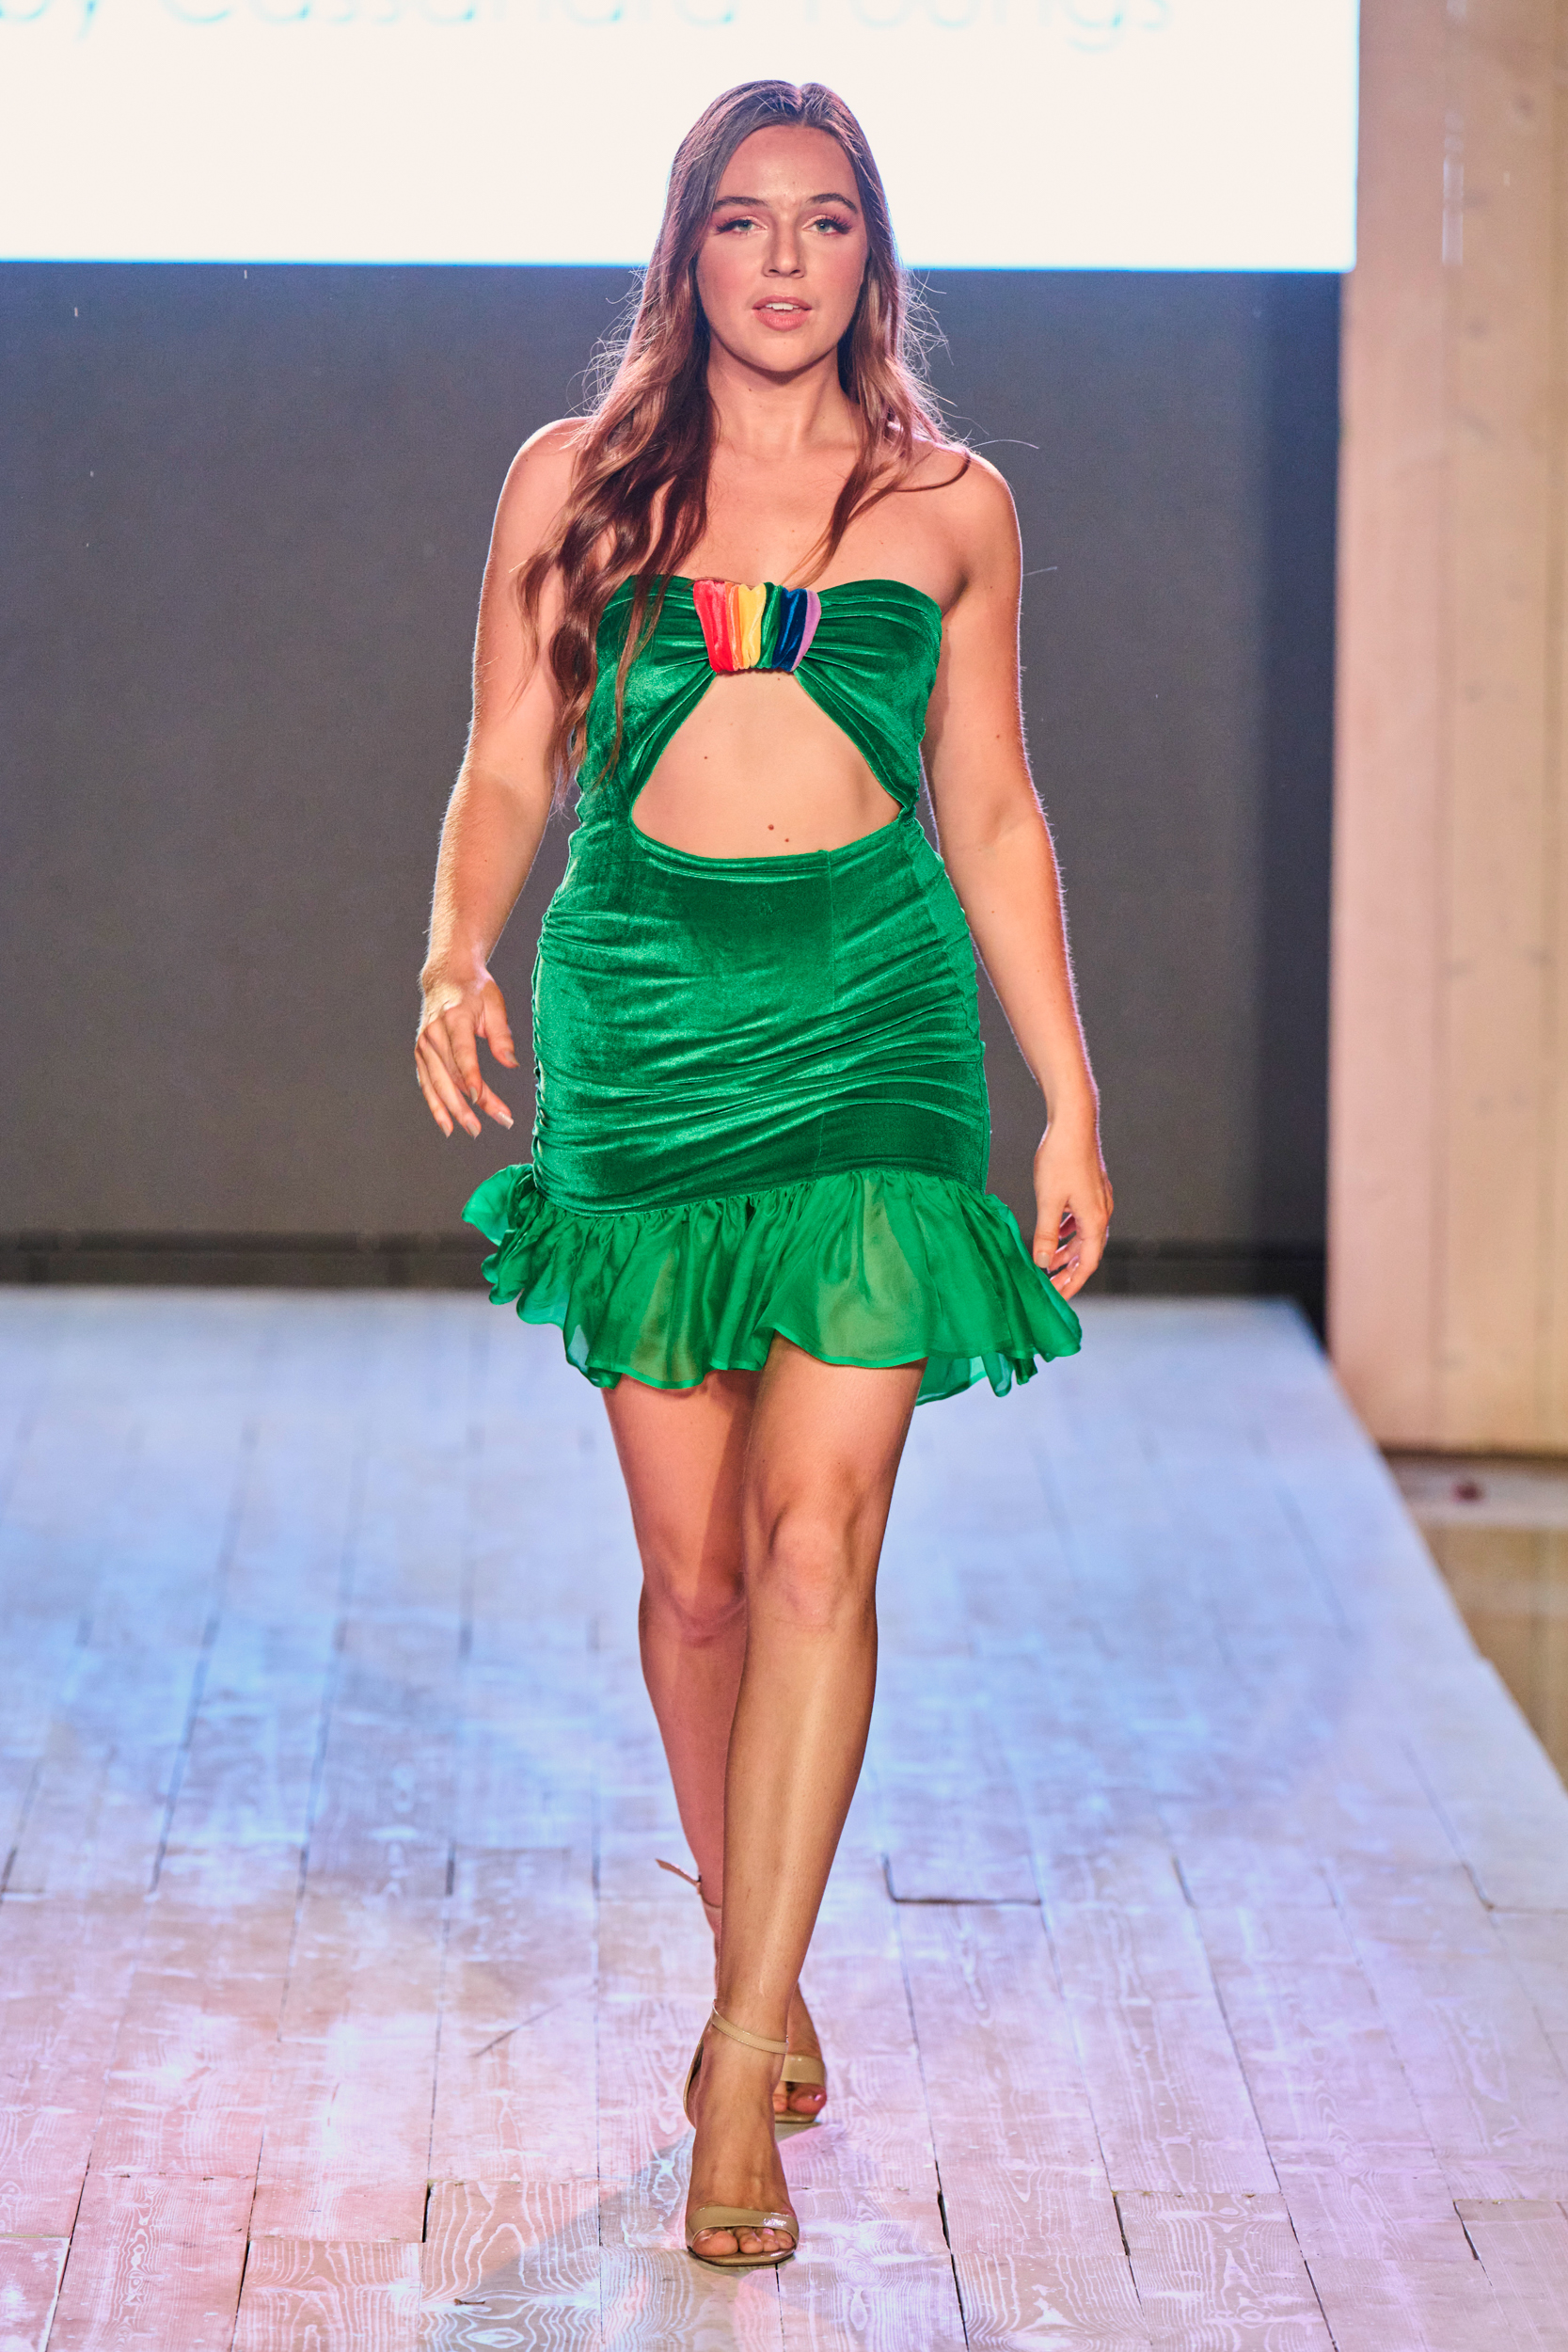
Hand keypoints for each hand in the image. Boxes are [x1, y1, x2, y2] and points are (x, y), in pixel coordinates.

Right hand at [416, 968, 517, 1139]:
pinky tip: (447, 1125)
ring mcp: (424, 1044)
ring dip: (452, 1110)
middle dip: (466, 1104)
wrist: (446, 976)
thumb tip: (511, 1064)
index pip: (462, 1053)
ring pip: (437, 1083)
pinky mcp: (420, 1052)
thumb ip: (502, 1035)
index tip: (481, 1099)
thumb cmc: (476, 990)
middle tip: (482, 1128)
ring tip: (471, 1131)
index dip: (471, 1077)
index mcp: (454, 1018)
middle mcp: (434, 1033)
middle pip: (450, 1074)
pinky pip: (427, 1083)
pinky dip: (436, 1104)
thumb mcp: (495, 1004)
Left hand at [1031, 1121, 1111, 1301]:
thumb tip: (1042, 1263)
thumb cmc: (1060, 1158)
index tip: (1057, 1299)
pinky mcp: (1090, 1190)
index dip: (1073, 1284)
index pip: (1088, 1264)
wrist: (1073, 1122)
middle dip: (1069, 1272)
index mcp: (1095, 1220)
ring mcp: (1098, 1200)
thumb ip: (1046, 1234)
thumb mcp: (1048, 1201)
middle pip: (1088, 1253)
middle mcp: (1102, 1213)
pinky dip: (1068, 1234)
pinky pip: (1081, 1221)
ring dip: (1067, 1253)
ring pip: (1084, 1237)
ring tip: (1048, 1265)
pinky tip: (1054, 1235)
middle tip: (1049, 1287)